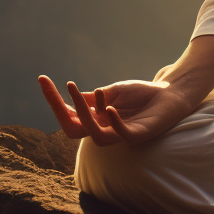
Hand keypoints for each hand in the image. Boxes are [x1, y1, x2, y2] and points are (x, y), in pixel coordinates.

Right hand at [38, 74, 197, 145]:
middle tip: (59, 86)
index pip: (69, 116)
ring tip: (90, 92)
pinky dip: (113, 123)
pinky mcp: (139, 135)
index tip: (42, 79)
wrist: (171, 94)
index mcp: (97, 120)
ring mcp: (121, 133)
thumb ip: (91, 98)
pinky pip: (122, 135)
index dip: (54, 101)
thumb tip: (69, 96)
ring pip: (95, 135)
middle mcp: (105, 129)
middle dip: (61, 109)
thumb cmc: (142, 94)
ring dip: (88, 114)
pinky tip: (108, 108)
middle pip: (74, 129)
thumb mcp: (112, 92)